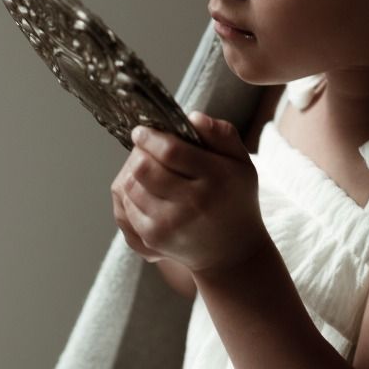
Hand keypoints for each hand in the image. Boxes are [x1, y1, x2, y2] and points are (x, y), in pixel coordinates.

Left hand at [110, 111, 268, 275]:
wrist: (233, 252)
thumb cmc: (235, 199)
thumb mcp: (241, 163)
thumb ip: (221, 134)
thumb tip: (192, 116)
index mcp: (216, 177)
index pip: (171, 151)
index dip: (150, 137)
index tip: (142, 131)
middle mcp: (193, 201)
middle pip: (144, 168)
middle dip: (138, 153)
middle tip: (142, 148)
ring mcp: (171, 222)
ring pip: (131, 187)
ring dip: (132, 173)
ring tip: (144, 168)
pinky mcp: (155, 238)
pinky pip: (127, 207)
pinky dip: (131, 194)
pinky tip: (144, 190)